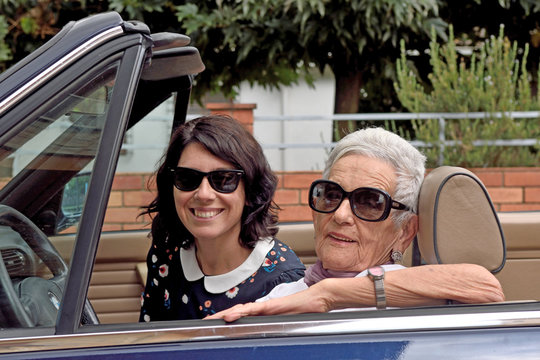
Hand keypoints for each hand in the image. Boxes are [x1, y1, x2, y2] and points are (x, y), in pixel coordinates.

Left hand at [205, 281, 333, 321]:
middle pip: (236, 311)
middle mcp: (261, 307)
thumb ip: (272, 326)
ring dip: (225, 314)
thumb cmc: (303, 311)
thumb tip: (262, 334)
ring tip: (211, 319)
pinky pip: (254, 309)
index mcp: (263, 312)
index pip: (240, 314)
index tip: (212, 323)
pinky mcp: (272, 306)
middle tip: (203, 322)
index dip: (225, 317)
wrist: (317, 299)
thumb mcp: (284, 323)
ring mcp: (266, 306)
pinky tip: (231, 315)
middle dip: (219, 316)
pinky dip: (241, 312)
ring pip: (241, 310)